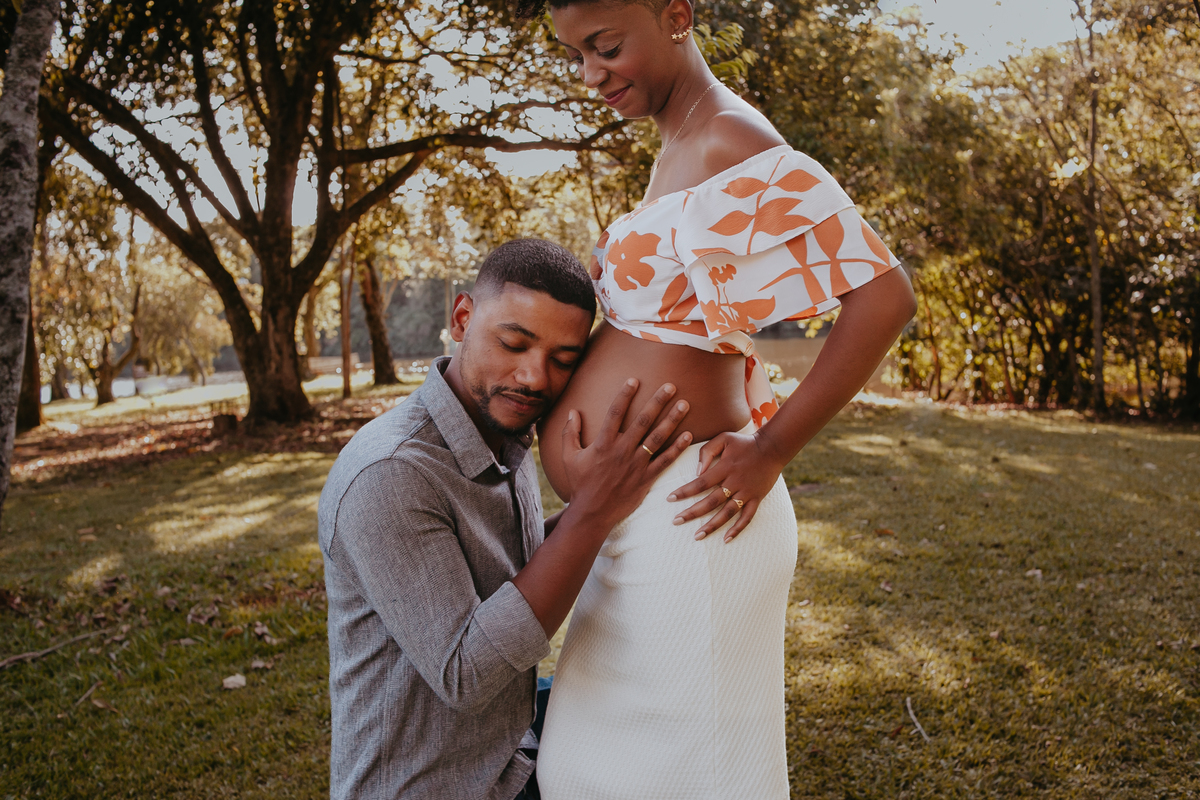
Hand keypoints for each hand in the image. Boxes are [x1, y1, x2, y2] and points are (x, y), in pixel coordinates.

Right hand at [560, 379, 691, 529]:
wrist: (592, 513)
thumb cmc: (580, 484)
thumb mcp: (569, 457)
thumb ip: (569, 433)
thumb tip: (572, 411)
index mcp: (603, 443)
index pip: (615, 413)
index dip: (624, 395)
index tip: (634, 379)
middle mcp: (622, 450)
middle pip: (643, 420)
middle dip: (658, 401)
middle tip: (671, 386)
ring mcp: (636, 464)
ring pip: (658, 438)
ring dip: (672, 420)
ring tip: (685, 404)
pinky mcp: (646, 478)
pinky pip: (665, 461)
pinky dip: (677, 448)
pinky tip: (689, 435)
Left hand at [667, 429, 786, 541]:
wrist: (772, 447)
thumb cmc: (744, 443)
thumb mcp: (724, 438)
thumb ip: (707, 451)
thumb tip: (696, 471)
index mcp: (725, 468)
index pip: (700, 483)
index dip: (684, 491)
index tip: (670, 499)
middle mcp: (735, 482)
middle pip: (711, 502)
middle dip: (692, 513)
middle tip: (676, 521)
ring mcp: (747, 492)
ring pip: (727, 513)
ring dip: (712, 526)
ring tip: (697, 536)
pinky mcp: (757, 499)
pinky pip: (747, 517)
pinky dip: (738, 529)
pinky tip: (726, 539)